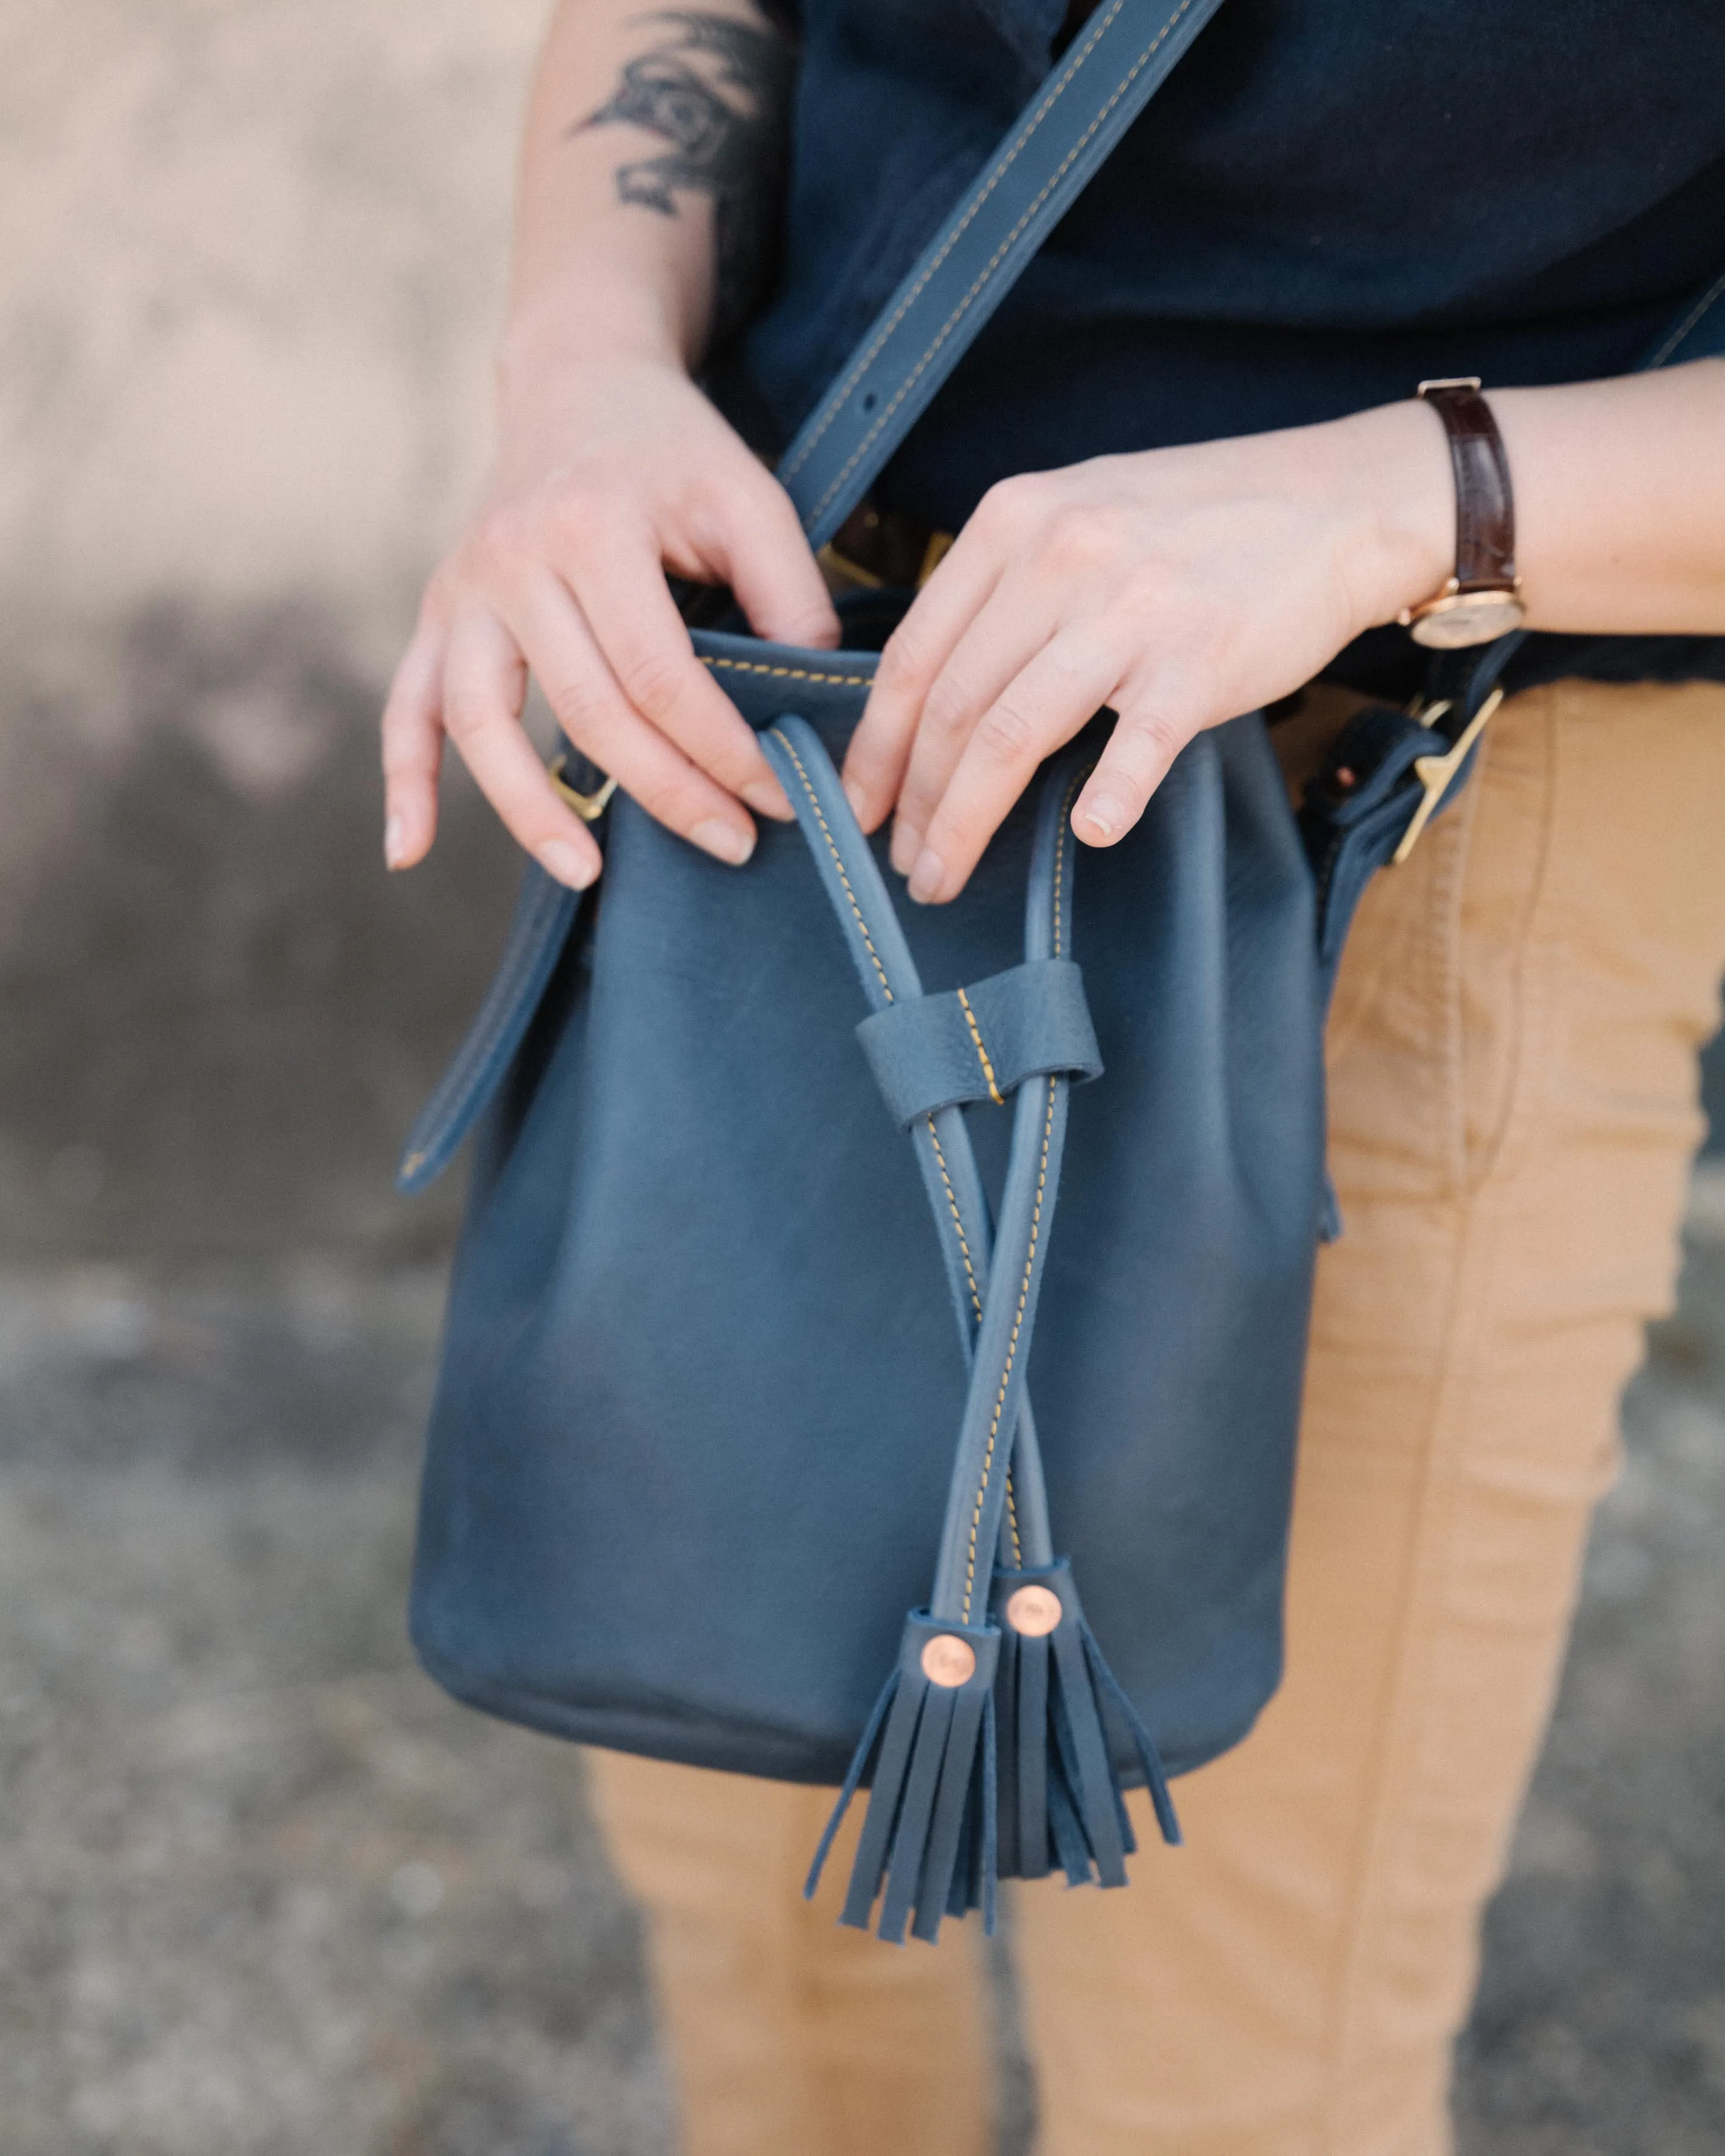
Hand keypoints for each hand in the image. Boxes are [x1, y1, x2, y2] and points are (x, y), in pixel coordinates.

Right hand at [382, 340, 838, 886]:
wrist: (576, 380)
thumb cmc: (673, 451)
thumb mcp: (748, 497)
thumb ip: (789, 594)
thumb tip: (817, 706)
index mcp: (593, 525)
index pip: (662, 675)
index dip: (723, 750)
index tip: (779, 798)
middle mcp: (513, 558)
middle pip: (584, 710)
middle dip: (665, 792)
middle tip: (732, 845)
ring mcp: (462, 589)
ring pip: (481, 722)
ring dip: (529, 810)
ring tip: (587, 875)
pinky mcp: (436, 613)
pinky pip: (408, 706)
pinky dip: (405, 781)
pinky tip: (408, 853)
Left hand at [842, 402, 1450, 901]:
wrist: (1339, 502)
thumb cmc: (1202, 521)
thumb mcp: (1079, 515)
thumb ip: (1007, 586)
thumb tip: (935, 690)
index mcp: (1013, 521)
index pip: (913, 653)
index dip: (875, 745)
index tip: (859, 805)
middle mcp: (1059, 557)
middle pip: (950, 705)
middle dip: (914, 801)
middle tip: (905, 861)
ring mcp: (1130, 607)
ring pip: (1009, 734)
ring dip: (965, 821)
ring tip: (945, 875)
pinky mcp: (1199, 657)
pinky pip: (1133, 744)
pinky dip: (1105, 798)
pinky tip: (1090, 834)